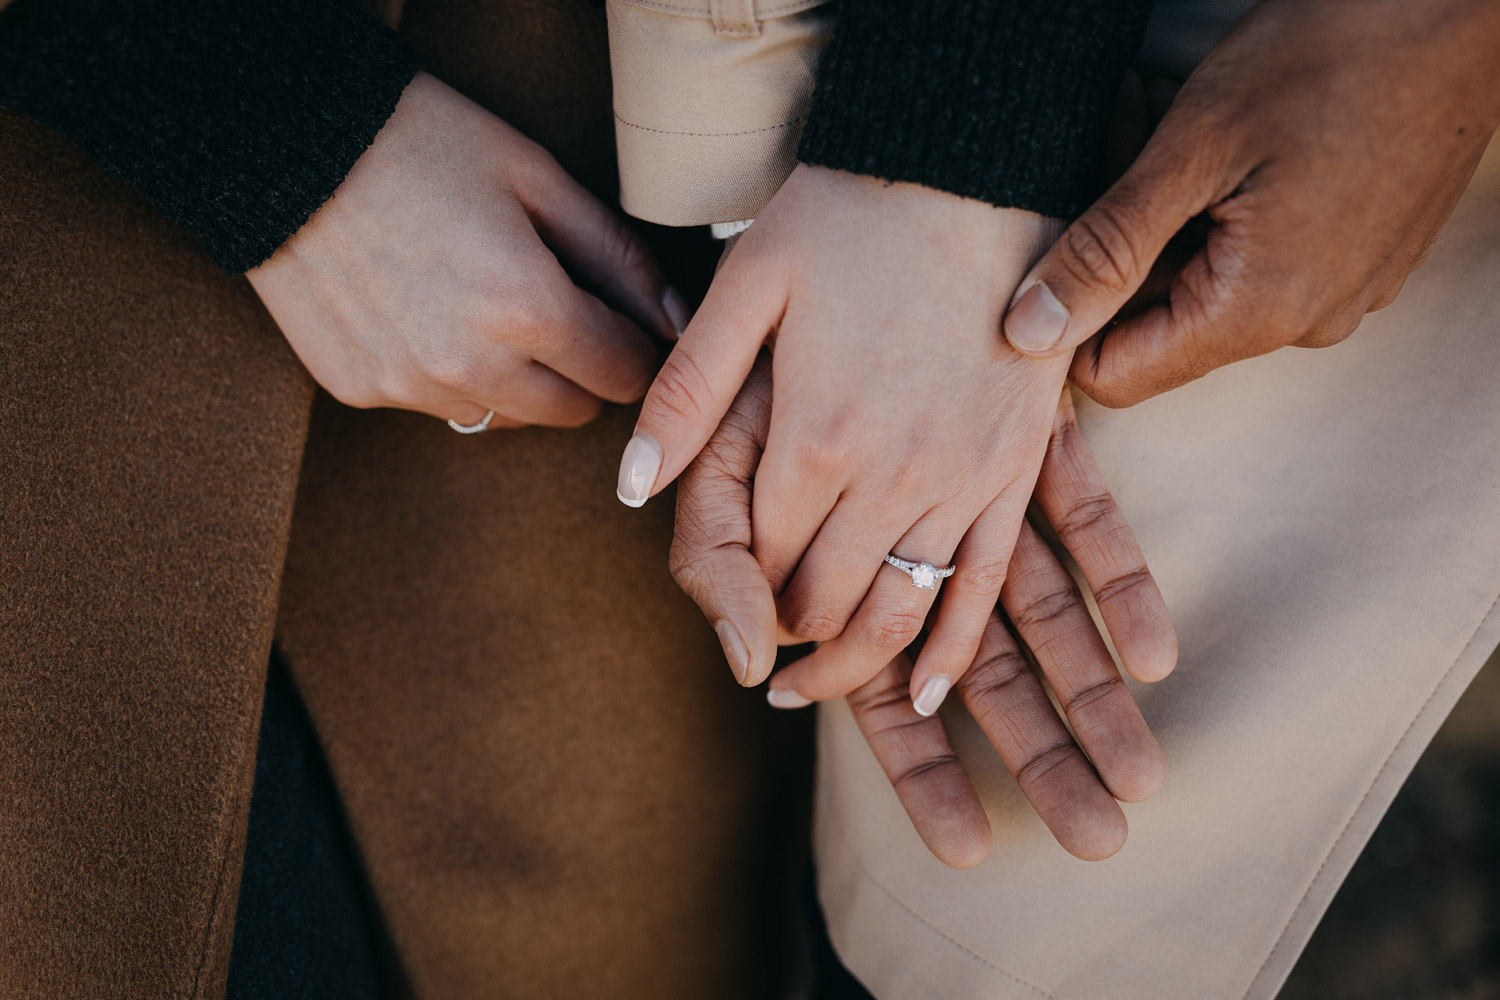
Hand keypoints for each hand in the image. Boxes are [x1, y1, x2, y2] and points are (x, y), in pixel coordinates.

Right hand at [248, 72, 685, 428]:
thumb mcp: (536, 176)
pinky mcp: (360, 391)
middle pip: (572, 413)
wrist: (280, 143)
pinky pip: (435, 404)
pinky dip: (447, 374)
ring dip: (514, 378)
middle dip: (582, 370)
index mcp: (526, 310)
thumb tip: (675, 317)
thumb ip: (617, 255)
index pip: (626, 376)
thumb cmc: (419, 142)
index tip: (620, 318)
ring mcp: (408, 386)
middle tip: (557, 309)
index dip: (634, 345)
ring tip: (481, 303)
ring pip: (504, 415)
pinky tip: (423, 310)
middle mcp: (470, 366)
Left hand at [623, 165, 1141, 717]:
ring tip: (815, 678)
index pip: (762, 565)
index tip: (732, 602)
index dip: (740, 597)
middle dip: (786, 637)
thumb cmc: (847, 220)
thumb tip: (631, 492)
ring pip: (898, 614)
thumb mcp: (745, 288)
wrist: (972, 168)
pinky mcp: (1015, 472)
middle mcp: (889, 477)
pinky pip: (981, 589)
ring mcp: (961, 479)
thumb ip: (685, 396)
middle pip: (823, 604)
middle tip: (763, 647)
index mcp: (813, 439)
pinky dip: (948, 650)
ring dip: (852, 662)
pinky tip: (926, 690)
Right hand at [669, 356, 1174, 863]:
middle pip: (986, 678)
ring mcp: (980, 500)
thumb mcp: (715, 458)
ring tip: (1144, 778)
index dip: (924, 779)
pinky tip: (1160, 650)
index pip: (888, 701)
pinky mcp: (1034, 444)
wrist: (846, 233)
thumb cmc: (760, 356)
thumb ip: (719, 560)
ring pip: (1045, 617)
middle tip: (1098, 840)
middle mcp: (916, 549)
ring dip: (1094, 695)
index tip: (967, 848)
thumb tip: (754, 663)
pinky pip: (1086, 522)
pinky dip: (1121, 583)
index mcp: (841, 577)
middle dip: (1040, 760)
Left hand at [1002, 0, 1499, 404]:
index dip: (1067, 321)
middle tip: (1121, 151)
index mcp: (1256, 311)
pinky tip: (1228, 147)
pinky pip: (1258, 265)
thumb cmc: (1333, 55)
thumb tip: (1028, 333)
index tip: (1059, 240)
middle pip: (1158, 329)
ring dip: (1167, 224)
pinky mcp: (1357, 261)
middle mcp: (1302, 324)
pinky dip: (1221, 216)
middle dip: (1120, 252)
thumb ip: (1106, 250)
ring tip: (1172, 134)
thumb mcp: (1191, 148)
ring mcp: (1339, 295)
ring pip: (1204, 290)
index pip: (1115, 375)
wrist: (1465, 7)